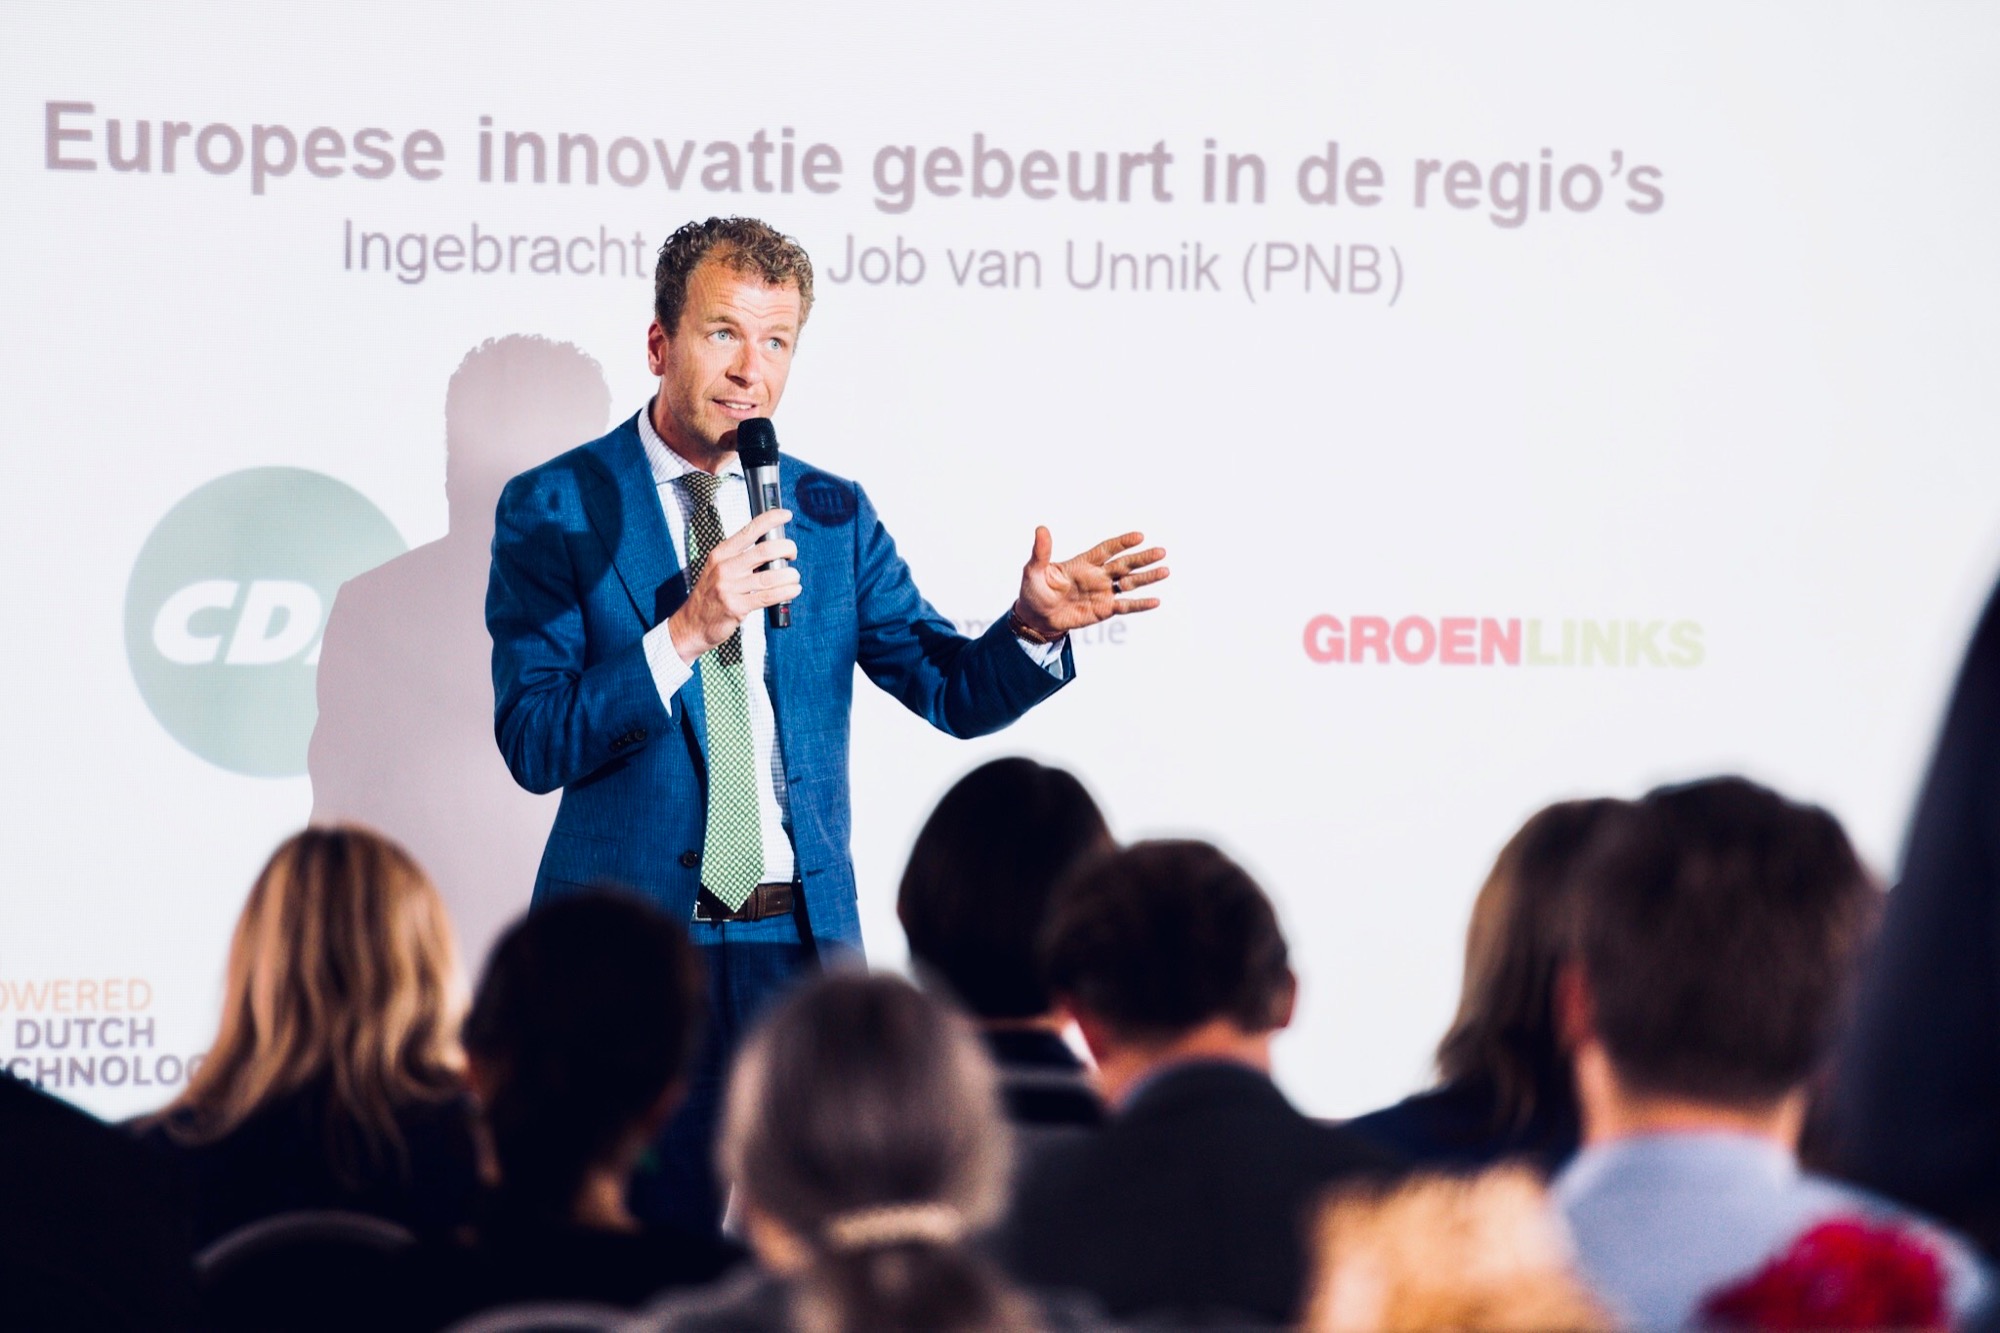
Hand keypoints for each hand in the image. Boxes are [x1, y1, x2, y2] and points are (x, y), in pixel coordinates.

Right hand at [668, 508, 800, 662]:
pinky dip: (786, 592)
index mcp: (721, 553)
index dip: (770, 519)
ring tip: (795, 577)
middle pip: (764, 551)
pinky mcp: (736, 607)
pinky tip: (793, 590)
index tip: (786, 514)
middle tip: (793, 554)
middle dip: (786, 549)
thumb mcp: (719, 569)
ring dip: (789, 575)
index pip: (749, 530)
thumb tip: (773, 550)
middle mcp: (724, 568)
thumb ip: (741, 559)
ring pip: (770, 577)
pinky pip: (768, 596)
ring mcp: (729, 588)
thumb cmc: (711, 595)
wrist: (692, 624)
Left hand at [1013, 527, 1167, 638]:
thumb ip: (1041, 552)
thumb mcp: (1034, 570)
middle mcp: (1097, 576)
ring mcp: (1102, 592)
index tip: (1139, 536)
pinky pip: (1125, 606)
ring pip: (1129, 583)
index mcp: (1083, 563)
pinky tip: (1156, 600)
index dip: (1122, 543)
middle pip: (1124, 564)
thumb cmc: (1034, 591)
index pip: (1106, 549)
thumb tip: (1041, 529)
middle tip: (1161, 551)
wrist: (1036, 617)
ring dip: (1147, 578)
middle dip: (1142, 558)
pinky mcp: (1104, 609)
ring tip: (1165, 571)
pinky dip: (1140, 604)